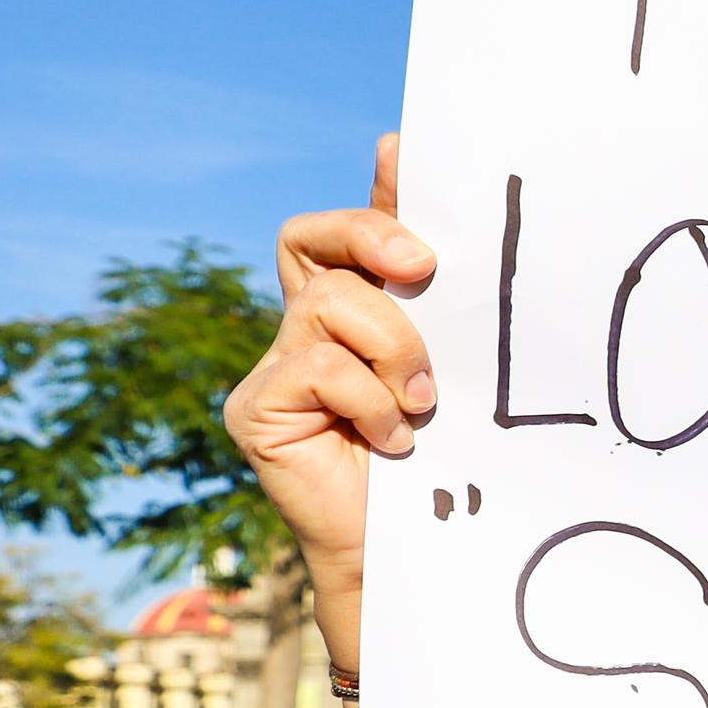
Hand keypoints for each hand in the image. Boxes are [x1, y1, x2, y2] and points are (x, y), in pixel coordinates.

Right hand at [223, 136, 438, 677]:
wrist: (414, 548)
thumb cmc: (443, 454)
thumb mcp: (452, 359)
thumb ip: (440, 295)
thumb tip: (436, 201)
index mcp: (351, 309)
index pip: (340, 232)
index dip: (369, 202)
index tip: (405, 159)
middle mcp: (303, 328)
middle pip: (314, 241)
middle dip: (373, 238)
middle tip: (423, 267)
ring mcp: (273, 367)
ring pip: (329, 305)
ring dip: (394, 346)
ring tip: (422, 401)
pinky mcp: (255, 408)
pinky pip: (318, 367)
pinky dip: (370, 399)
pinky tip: (393, 439)